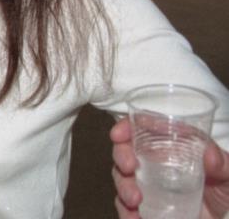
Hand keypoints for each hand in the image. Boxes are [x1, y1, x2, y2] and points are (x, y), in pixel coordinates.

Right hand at [111, 117, 228, 217]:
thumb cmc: (220, 189)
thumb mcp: (227, 174)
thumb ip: (221, 163)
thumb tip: (209, 154)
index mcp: (168, 146)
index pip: (142, 128)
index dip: (126, 127)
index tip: (119, 134)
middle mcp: (151, 161)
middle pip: (125, 150)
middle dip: (120, 155)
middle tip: (128, 167)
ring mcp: (144, 184)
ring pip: (121, 178)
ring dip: (122, 186)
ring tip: (134, 199)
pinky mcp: (143, 206)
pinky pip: (124, 206)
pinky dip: (125, 211)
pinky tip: (133, 216)